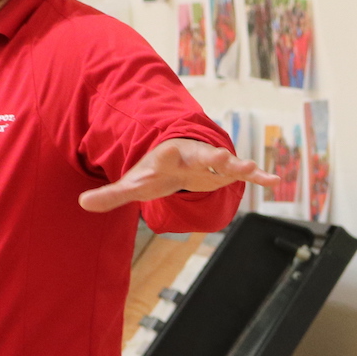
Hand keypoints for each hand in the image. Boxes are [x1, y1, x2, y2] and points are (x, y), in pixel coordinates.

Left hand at [79, 138, 278, 212]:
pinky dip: (259, 175)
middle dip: (214, 157)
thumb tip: (81, 203)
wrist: (179, 155)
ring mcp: (211, 163)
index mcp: (168, 157)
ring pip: (226, 162)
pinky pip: (245, 173)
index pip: (165, 157)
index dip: (166, 157)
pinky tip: (274, 180)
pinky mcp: (224, 173)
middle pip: (203, 155)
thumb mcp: (135, 183)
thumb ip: (111, 194)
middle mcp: (192, 156)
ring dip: (238, 165)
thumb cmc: (156, 171)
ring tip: (249, 168)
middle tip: (225, 157)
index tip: (167, 153)